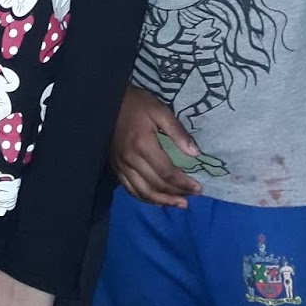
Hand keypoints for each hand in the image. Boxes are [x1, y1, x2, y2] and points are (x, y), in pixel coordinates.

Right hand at [110, 85, 200, 208]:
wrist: (106, 101)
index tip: (198, 188)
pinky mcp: (115, 167)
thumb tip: (195, 153)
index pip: (167, 172)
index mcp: (143, 145)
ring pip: (143, 192)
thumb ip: (178, 132)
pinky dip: (145, 198)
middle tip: (193, 196)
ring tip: (179, 204)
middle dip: (177, 193)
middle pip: (156, 185)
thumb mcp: (160, 110)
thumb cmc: (136, 103)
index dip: (184, 183)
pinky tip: (157, 201)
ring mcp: (121, 166)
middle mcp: (130, 160)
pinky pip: (130, 189)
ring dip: (162, 201)